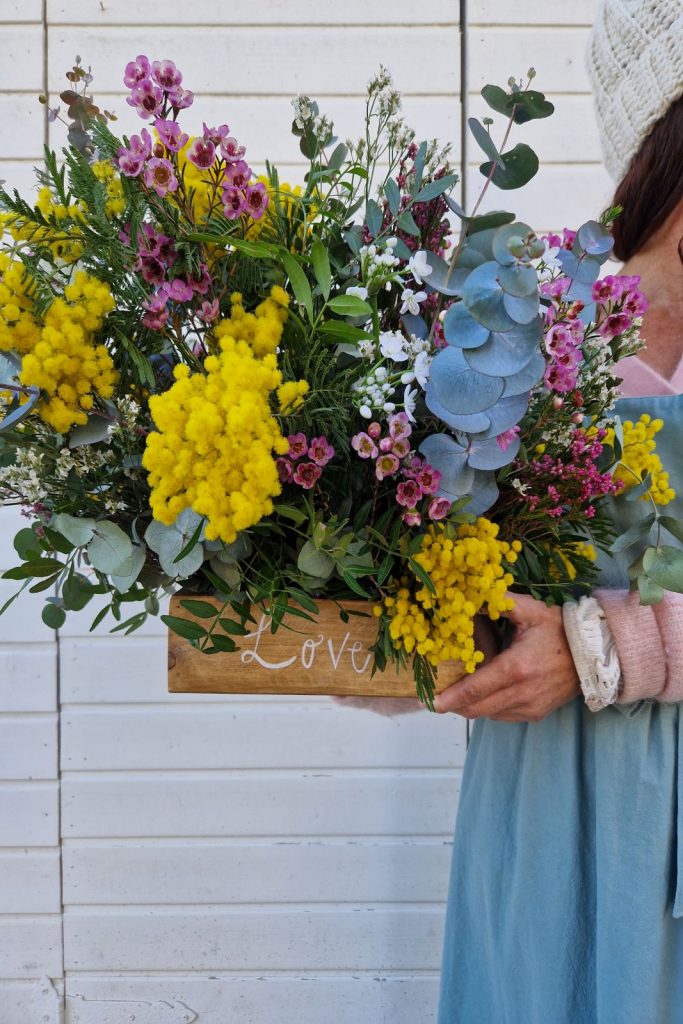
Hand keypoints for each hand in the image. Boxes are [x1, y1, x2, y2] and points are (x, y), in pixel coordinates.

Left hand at [433, 594, 580, 721]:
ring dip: (471, 706)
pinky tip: (486, 693)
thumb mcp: (530, 610)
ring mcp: (530, 707)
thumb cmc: (561, 629)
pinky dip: (489, 708)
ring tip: (459, 692)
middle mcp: (522, 693)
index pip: (475, 689)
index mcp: (516, 668)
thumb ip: (499, 601)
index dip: (450, 697)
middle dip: (454, 704)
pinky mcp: (536, 714)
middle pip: (477, 708)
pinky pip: (503, 716)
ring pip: (488, 715)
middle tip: (437, 696)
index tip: (430, 701)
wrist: (595, 654)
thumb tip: (471, 594)